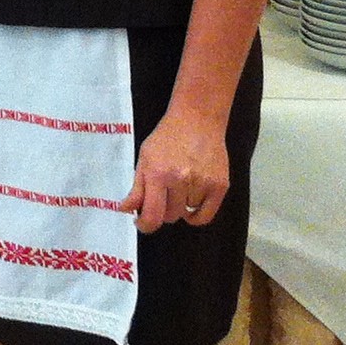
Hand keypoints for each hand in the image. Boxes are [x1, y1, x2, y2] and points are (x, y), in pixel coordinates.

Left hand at [119, 107, 227, 233]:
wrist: (197, 119)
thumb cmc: (167, 137)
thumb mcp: (144, 158)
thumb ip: (136, 187)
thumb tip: (125, 210)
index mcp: (158, 173)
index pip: (152, 215)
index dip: (145, 225)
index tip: (142, 223)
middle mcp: (181, 180)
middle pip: (170, 216)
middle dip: (163, 210)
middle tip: (162, 196)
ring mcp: (202, 183)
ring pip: (186, 213)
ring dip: (181, 206)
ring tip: (180, 186)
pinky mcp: (220, 185)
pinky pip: (206, 215)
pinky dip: (197, 216)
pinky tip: (191, 206)